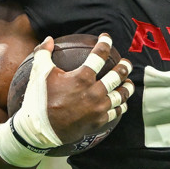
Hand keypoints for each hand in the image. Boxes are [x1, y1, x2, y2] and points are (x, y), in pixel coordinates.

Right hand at [18, 34, 133, 147]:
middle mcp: (94, 92)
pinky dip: (121, 106)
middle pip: (117, 76)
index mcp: (82, 78)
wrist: (40, 130)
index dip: (105, 44)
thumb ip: (44, 53)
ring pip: (120, 95)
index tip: (107, 38)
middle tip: (127, 63)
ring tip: (129, 83)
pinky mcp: (98, 121)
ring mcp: (98, 108)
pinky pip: (116, 112)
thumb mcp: (39, 73)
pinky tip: (122, 103)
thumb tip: (48, 39)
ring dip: (127, 88)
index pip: (99, 56)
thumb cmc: (39, 100)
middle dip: (124, 67)